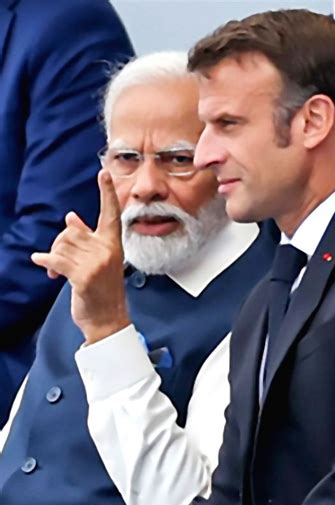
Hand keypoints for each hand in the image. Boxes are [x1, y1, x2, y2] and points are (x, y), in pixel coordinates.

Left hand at [32, 170, 129, 343]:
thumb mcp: (99, 261)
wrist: (107, 320)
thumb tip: (72, 216)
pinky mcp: (84, 276)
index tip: (104, 173)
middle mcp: (107, 251)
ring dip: (54, 257)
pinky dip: (46, 261)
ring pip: (62, 246)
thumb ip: (87, 238)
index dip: (107, 193)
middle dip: (59, 244)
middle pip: (71, 232)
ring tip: (57, 272)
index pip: (110, 214)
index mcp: (113, 244)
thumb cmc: (103, 290)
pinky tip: (41, 262)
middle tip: (59, 261)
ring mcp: (97, 263)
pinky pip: (57, 260)